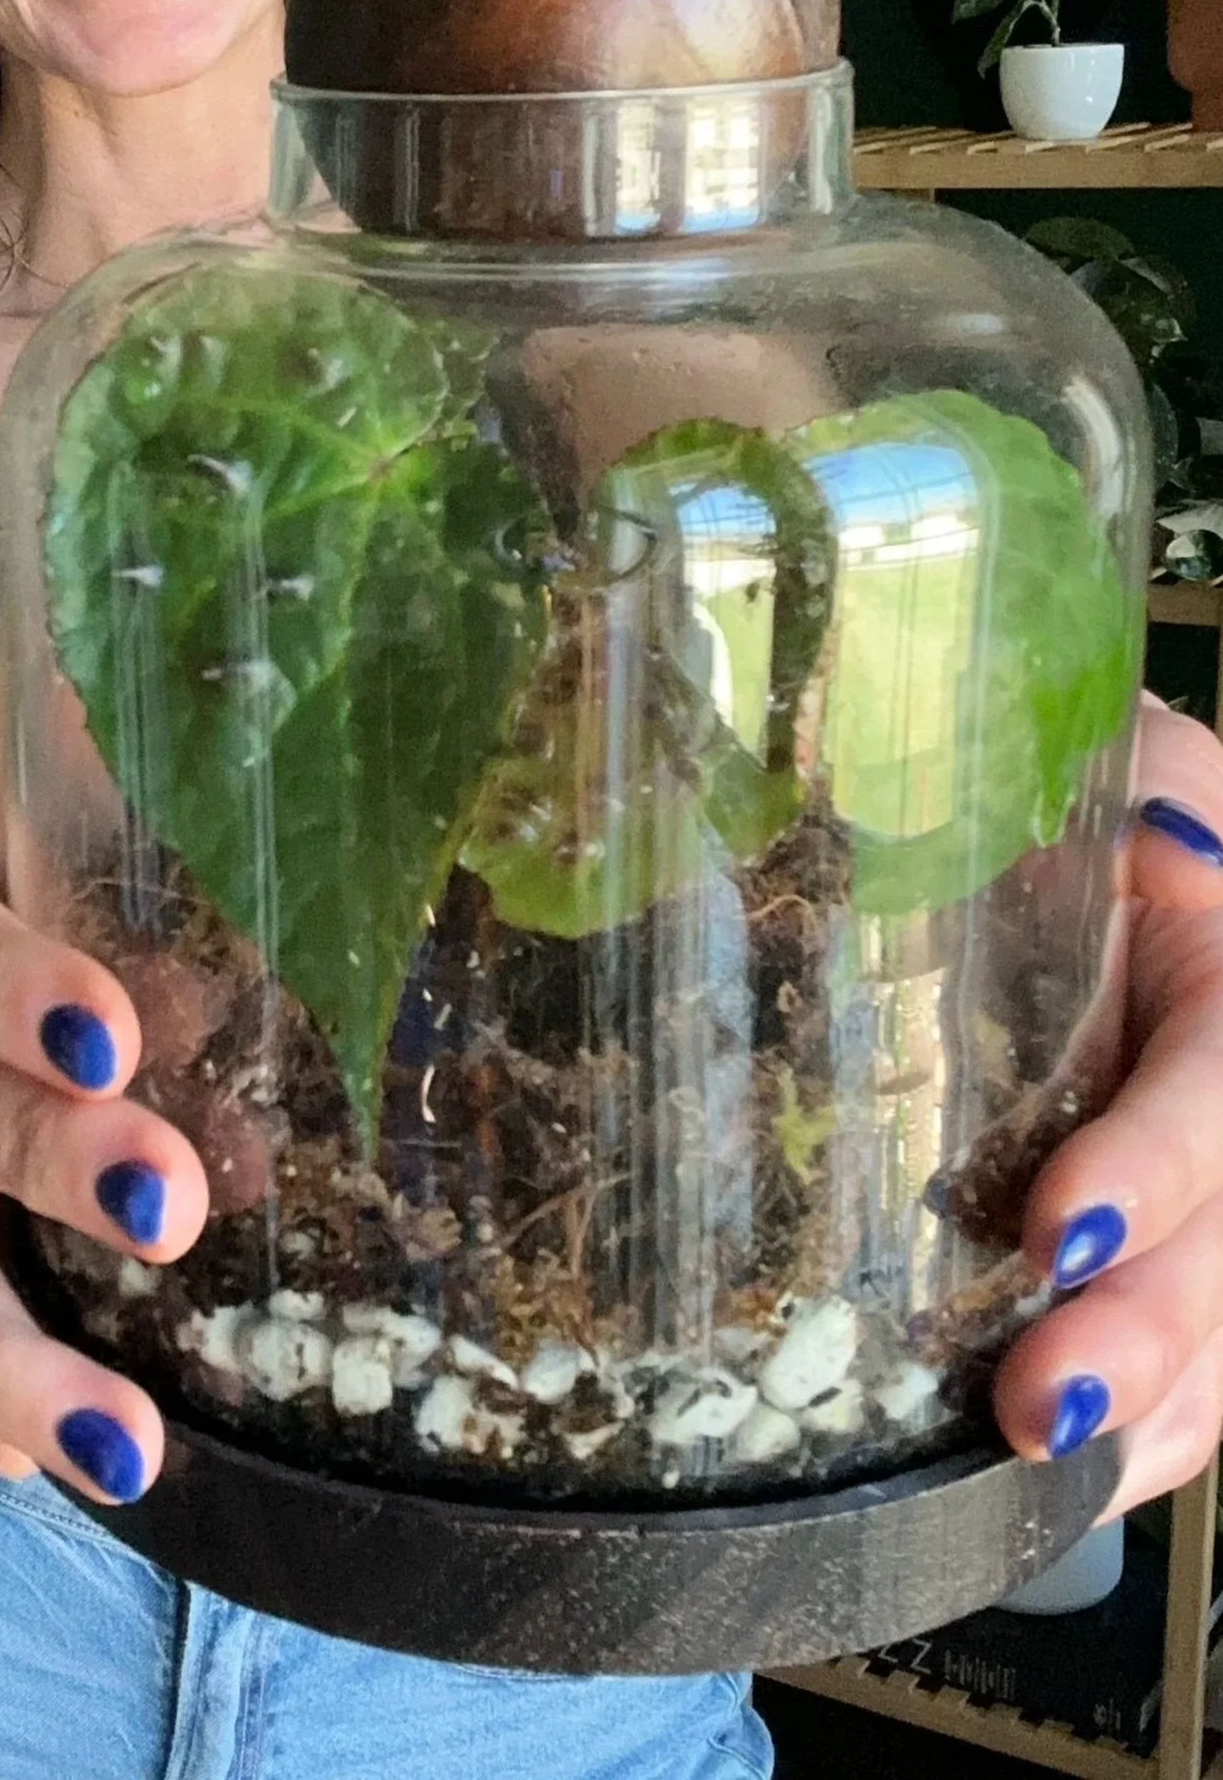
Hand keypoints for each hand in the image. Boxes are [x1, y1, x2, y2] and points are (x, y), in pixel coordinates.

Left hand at [994, 693, 1222, 1511]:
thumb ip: (1147, 775)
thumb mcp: (1123, 753)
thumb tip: (1161, 833)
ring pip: (1222, 1337)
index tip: (1060, 1221)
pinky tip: (1052, 1487)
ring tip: (1036, 1472)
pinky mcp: (1158, 1252)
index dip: (1161, 1167)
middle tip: (1036, 1402)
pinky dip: (1126, 1441)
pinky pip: (1181, 1370)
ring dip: (1139, 1416)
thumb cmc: (1085, 798)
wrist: (1065, 842)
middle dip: (1147, 1335)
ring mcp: (1205, 1198)